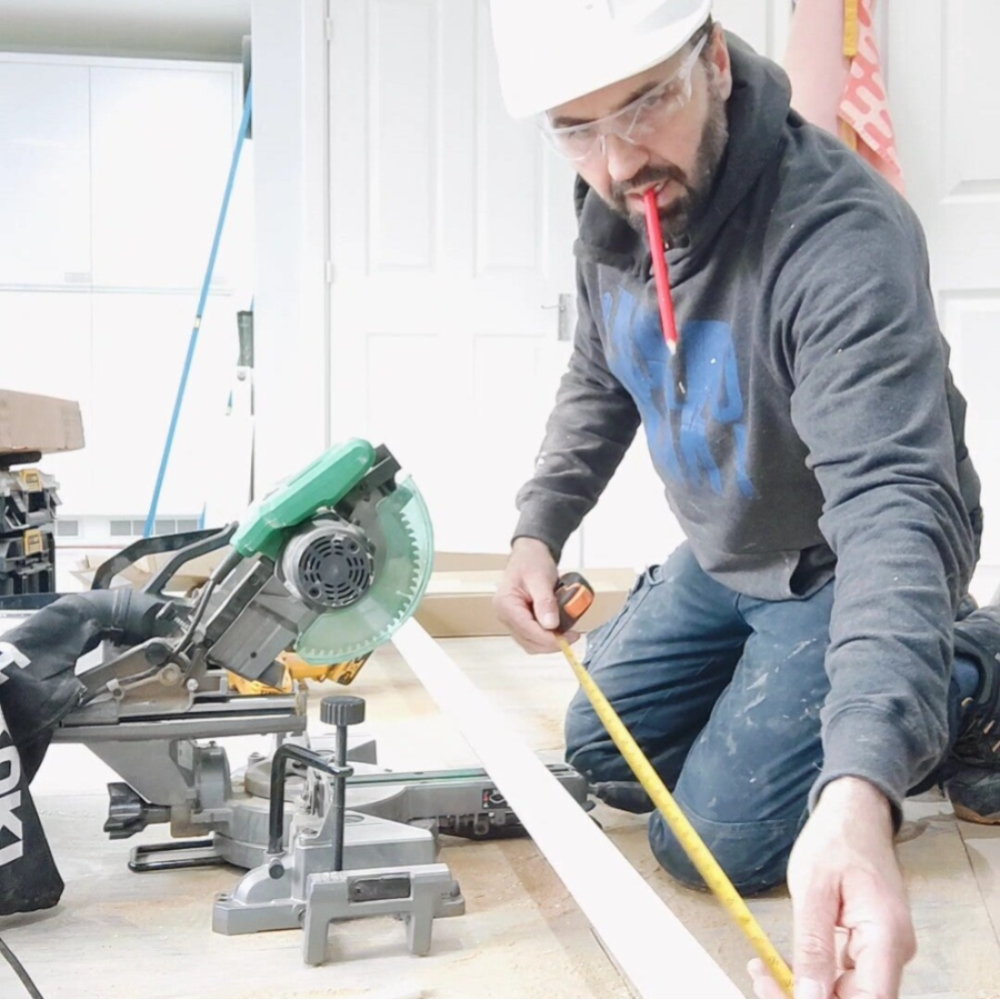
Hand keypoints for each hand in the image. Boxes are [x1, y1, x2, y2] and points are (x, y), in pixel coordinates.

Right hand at [493, 538, 579, 652]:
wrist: (530, 554)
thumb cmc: (531, 561)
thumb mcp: (541, 578)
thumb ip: (545, 602)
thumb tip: (551, 625)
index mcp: (506, 604)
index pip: (527, 630)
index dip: (549, 639)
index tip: (568, 638)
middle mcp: (505, 615)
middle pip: (528, 641)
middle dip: (551, 642)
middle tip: (572, 636)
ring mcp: (511, 619)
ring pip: (531, 642)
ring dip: (550, 641)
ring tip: (567, 632)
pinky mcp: (519, 621)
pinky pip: (533, 636)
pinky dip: (547, 637)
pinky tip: (559, 630)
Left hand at [749, 777, 915, 998]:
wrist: (855, 814)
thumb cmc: (836, 840)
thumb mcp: (813, 888)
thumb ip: (813, 946)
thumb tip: (809, 998)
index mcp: (887, 938)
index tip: (782, 995)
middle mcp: (894, 953)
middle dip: (805, 998)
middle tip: (759, 975)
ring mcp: (884, 952)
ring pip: (846, 994)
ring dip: (804, 990)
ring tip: (762, 969)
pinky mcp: (871, 949)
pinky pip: (844, 977)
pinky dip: (812, 976)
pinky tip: (781, 965)